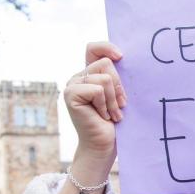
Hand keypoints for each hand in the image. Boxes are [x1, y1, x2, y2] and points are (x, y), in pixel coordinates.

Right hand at [64, 41, 126, 169]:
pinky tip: (102, 116)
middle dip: (118, 86)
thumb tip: (123, 59)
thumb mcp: (119, 95)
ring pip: (104, 77)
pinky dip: (105, 104)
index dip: (106, 47)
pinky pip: (97, 89)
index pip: (94, 49)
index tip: (121, 57)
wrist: (104, 146)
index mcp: (90, 74)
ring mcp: (72, 85)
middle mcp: (79, 77)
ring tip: (112, 114)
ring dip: (113, 99)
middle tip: (119, 106)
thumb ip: (116, 78)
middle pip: (106, 63)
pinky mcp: (70, 94)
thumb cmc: (115, 123)